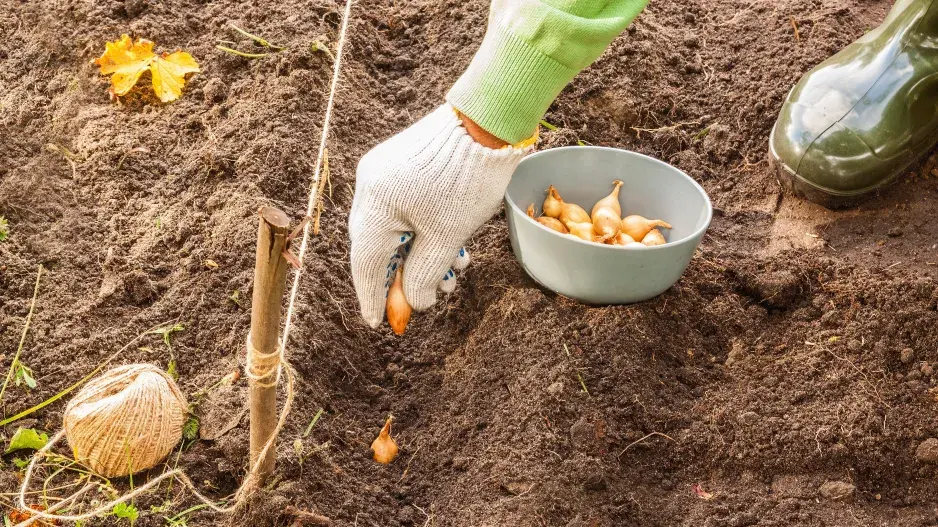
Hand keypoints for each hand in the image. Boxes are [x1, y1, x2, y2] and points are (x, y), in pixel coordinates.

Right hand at [349, 104, 528, 327]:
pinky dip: (423, 230)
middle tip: (431, 296)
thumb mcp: (448, 236)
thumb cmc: (468, 179)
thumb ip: (424, 274)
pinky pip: (402, 207)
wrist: (487, 119)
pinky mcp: (399, 162)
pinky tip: (452, 244)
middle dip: (406, 275)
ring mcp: (383, 171)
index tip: (378, 322)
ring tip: (456, 271)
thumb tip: (413, 301)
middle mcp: (370, 186)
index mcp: (376, 205)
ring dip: (422, 254)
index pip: (366, 263)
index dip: (373, 296)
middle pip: (379, 246)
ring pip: (394, 227)